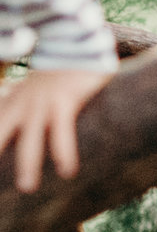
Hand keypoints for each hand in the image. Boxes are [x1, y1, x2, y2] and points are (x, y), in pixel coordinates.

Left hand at [0, 68, 111, 192]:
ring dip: (27, 164)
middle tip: (1, 184)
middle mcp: (23, 104)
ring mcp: (43, 104)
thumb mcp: (30, 84)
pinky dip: (63, 152)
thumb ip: (17, 94)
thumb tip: (7, 99)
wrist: (75, 44)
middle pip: (3, 133)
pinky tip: (67, 171)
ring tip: (27, 187)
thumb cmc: (56, 68)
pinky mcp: (64, 102)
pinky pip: (62, 132)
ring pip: (30, 139)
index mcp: (13, 100)